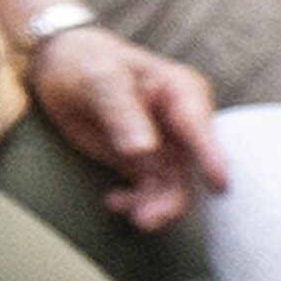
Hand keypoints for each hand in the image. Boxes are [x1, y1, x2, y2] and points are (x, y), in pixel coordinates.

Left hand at [26, 21, 226, 230]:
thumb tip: (144, 150)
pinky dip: (136, 203)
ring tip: (132, 217)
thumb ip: (122, 111)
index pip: (199, 125)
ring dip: (155, 207)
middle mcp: (181, 122)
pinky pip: (151, 192)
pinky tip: (113, 202)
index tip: (220, 184)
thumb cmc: (86, 61)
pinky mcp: (145, 163)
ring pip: (173, 186)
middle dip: (173, 198)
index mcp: (181, 91)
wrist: (61, 67)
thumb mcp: (99, 79)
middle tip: (146, 219)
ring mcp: (166, 145)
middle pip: (191, 167)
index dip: (211, 155)